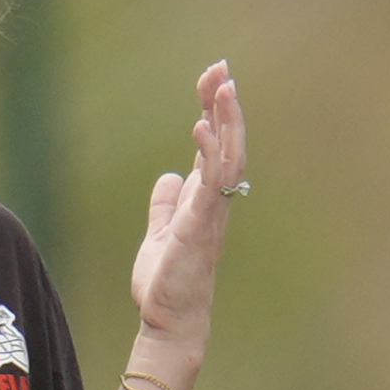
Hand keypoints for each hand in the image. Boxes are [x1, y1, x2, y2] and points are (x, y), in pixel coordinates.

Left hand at [127, 62, 247, 352]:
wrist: (168, 322)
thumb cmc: (167, 283)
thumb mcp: (160, 233)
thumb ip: (166, 204)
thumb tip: (169, 177)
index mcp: (206, 199)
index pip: (215, 145)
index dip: (214, 110)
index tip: (212, 78)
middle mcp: (215, 202)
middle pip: (228, 142)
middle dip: (224, 104)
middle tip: (221, 68)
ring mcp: (210, 214)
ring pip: (228, 158)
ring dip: (226, 121)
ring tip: (222, 86)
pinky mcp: (199, 228)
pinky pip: (210, 185)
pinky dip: (208, 155)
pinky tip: (200, 128)